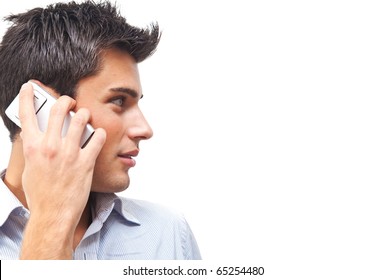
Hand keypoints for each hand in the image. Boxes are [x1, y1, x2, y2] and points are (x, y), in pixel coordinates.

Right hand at [18, 81, 105, 258]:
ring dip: (85, 114)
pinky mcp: (86, 162)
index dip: (27, 96)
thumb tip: (36, 137)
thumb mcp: (30, 168)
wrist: (53, 214)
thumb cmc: (41, 194)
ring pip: (81, 119)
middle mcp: (50, 146)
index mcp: (33, 146)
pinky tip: (98, 135)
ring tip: (86, 116)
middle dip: (66, 100)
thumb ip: (34, 149)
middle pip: (59, 109)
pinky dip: (99, 134)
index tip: (29, 86)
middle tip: (70, 102)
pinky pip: (97, 138)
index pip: (27, 114)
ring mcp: (69, 153)